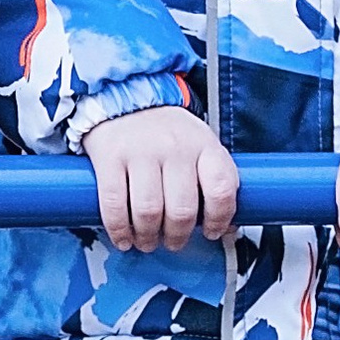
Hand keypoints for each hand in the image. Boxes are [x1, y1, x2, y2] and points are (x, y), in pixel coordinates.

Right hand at [81, 104, 238, 253]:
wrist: (126, 98)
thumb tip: (229, 228)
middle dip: (178, 236)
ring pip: (148, 211)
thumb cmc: (167, 131)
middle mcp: (175, 147)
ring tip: (147, 241)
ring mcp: (141, 151)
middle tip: (173, 241)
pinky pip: (114, 204)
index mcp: (204, 145)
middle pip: (182, 209)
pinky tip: (124, 237)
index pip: (222, 189)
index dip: (220, 219)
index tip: (212, 232)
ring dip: (148, 237)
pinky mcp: (110, 157)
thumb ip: (215, 182)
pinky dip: (119, 229)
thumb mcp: (201, 146)